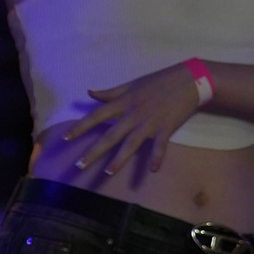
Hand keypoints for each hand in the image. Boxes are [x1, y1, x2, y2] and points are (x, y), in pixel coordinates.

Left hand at [57, 62, 202, 181]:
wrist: (189, 80)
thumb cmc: (158, 81)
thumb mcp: (131, 84)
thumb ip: (110, 92)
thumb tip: (89, 93)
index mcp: (124, 102)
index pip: (97, 115)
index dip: (80, 127)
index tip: (65, 138)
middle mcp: (133, 114)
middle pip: (110, 135)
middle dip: (94, 151)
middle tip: (79, 166)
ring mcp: (149, 123)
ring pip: (131, 143)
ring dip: (119, 159)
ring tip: (108, 173)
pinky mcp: (166, 128)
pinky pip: (160, 146)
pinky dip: (157, 157)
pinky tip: (153, 170)